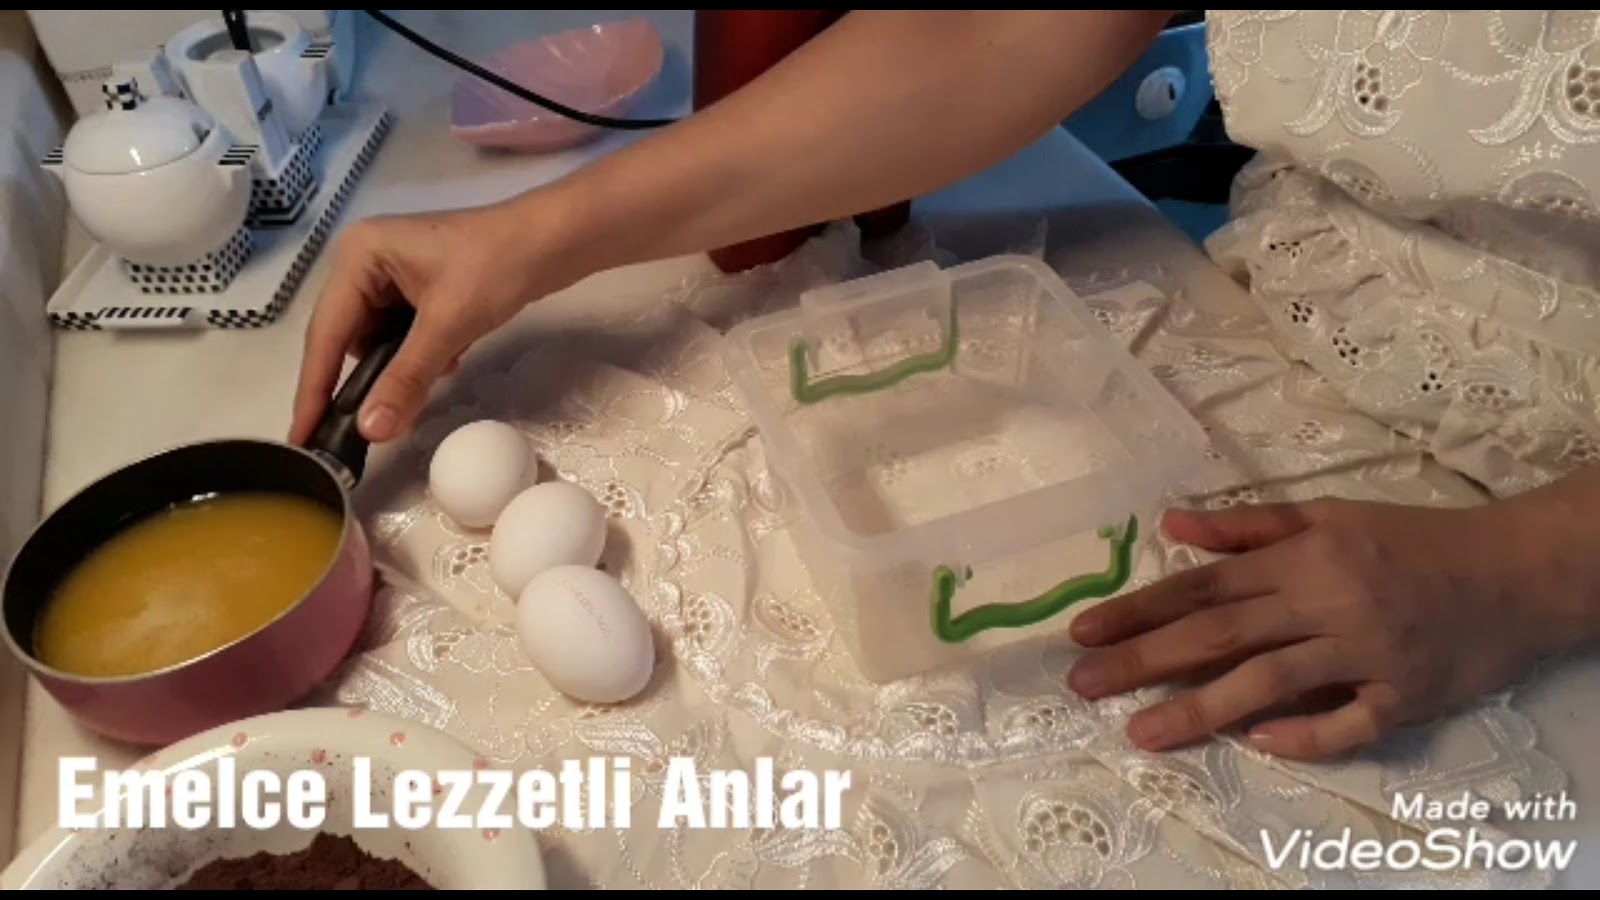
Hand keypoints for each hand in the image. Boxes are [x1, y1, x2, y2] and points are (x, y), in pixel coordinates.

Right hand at [290, 195, 577, 445]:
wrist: (555, 240)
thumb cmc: (498, 267)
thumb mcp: (448, 326)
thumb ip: (406, 378)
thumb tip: (370, 430)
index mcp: (358, 256)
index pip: (324, 334)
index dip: (313, 390)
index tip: (301, 438)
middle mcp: (366, 263)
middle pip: (347, 339)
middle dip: (365, 381)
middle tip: (357, 434)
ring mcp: (393, 276)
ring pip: (379, 343)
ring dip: (402, 368)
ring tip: (429, 380)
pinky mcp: (420, 291)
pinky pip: (405, 337)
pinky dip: (423, 356)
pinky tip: (450, 360)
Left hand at [1065, 498, 1596, 761]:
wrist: (1516, 571)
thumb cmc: (1412, 540)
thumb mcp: (1330, 515)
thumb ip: (1248, 526)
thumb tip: (1170, 525)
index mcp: (1302, 558)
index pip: (1204, 585)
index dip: (1140, 608)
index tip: (1084, 631)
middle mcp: (1324, 603)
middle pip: (1221, 634)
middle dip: (1145, 660)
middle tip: (1084, 684)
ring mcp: (1364, 653)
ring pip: (1269, 682)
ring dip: (1200, 709)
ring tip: (1140, 732)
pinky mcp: (1405, 696)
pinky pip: (1349, 724)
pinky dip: (1305, 735)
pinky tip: (1258, 743)